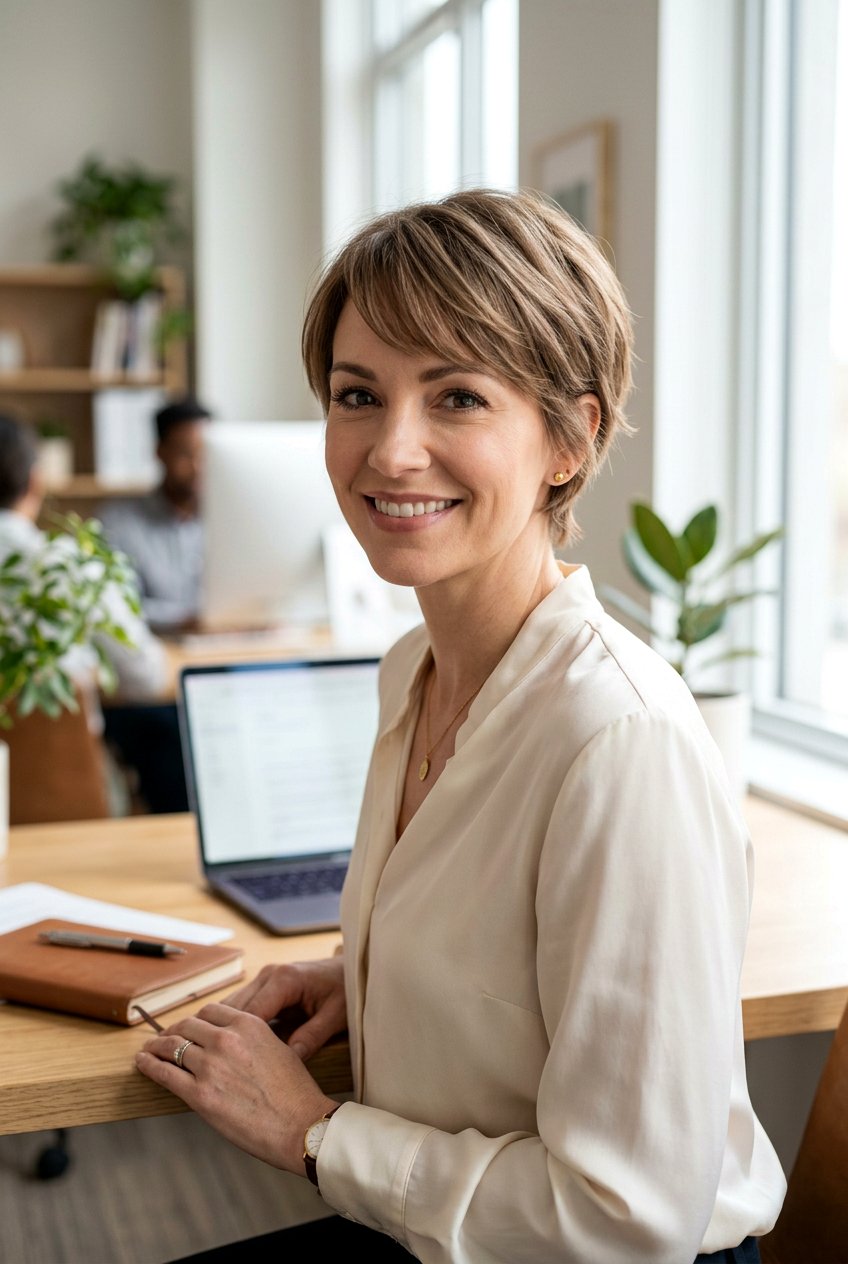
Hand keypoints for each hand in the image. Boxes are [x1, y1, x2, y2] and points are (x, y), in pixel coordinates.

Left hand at [135, 1002, 337, 1172]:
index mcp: (249, 1025)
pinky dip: (150, 1065)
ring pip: (172, 1046)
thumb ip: (252, 1040)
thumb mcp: (278, 1050)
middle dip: (172, 1031)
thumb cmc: (294, 1093)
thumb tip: (233, 1043)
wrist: (299, 1125)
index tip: (189, 1026)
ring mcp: (211, 1066)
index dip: (195, 1019)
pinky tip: (143, 1062)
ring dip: (156, 1046)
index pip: (211, 1011)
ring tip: (148, 1049)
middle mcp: (226, 1039)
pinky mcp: (199, 1094)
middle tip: (164, 1038)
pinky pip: (165, 1074)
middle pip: (187, 1026)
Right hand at [223, 955, 346, 1061]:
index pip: (251, 1012)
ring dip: (226, 1030)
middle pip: (233, 1008)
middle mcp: (268, 975)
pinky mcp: (262, 986)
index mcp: (285, 979)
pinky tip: (234, 1048)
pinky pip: (240, 1007)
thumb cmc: (345, 990)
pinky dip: (234, 1026)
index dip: (240, 1040)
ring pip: (231, 1007)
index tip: (235, 1065)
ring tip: (223, 1059)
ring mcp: (263, 979)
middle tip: (223, 1065)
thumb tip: (288, 1060)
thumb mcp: (335, 1015)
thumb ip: (312, 1036)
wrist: (350, 969)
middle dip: (227, 1036)